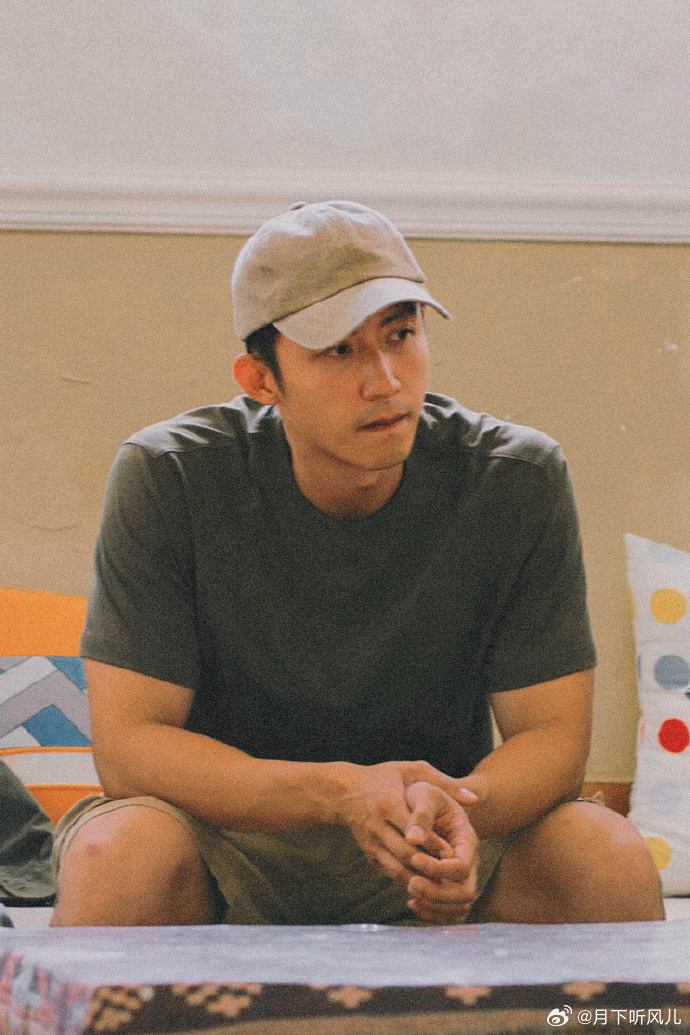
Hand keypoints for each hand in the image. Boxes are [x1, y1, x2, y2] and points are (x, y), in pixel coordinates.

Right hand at [333, 760, 477, 887]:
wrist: (343, 792)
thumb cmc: (383, 777)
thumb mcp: (412, 770)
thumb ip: (444, 782)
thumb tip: (474, 800)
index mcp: (388, 804)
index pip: (413, 830)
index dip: (434, 844)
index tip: (452, 853)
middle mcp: (376, 826)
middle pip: (406, 854)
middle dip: (430, 868)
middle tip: (453, 875)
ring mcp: (370, 843)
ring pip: (397, 869)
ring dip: (421, 879)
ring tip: (444, 884)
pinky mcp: (369, 854)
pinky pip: (391, 873)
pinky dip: (410, 880)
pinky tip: (428, 883)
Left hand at [403, 781, 478, 922]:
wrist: (424, 800)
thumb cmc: (425, 794)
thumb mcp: (425, 794)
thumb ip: (421, 814)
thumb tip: (412, 840)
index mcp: (467, 840)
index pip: (462, 867)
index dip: (438, 869)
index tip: (414, 858)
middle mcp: (468, 862)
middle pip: (465, 893)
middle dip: (438, 893)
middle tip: (411, 883)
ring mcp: (459, 877)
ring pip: (458, 907)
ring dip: (435, 905)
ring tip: (410, 892)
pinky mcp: (447, 886)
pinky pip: (447, 910)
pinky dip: (432, 911)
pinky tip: (411, 902)